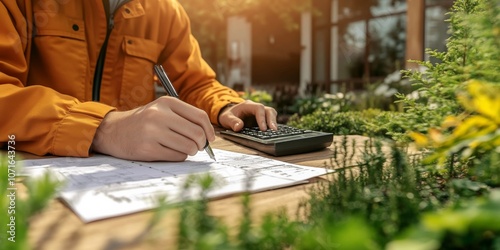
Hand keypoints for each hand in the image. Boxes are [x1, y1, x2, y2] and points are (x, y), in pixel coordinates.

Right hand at [91, 96, 214, 160]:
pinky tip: (171, 152)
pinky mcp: (147, 149)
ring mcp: (152, 132)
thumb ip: (183, 118)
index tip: (210, 138)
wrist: (113, 131)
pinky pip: (177, 156)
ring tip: (183, 149)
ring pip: (188, 146)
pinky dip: (179, 157)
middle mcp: (159, 115)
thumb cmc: (143, 122)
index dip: (209, 130)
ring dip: (191, 151)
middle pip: (196, 133)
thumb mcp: (161, 110)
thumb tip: (208, 136)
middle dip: (201, 143)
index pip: (199, 116)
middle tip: (197, 147)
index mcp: (166, 103)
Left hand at [218, 100, 277, 131]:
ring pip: (271, 114)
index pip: (259, 109)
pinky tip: (273, 133)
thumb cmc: (228, 116)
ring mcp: (260, 113)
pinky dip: (272, 126)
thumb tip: (238, 127)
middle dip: (272, 120)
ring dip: (274, 122)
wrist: (228, 115)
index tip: (263, 129)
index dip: (262, 118)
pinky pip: (270, 120)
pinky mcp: (262, 119)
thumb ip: (232, 122)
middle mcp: (256, 108)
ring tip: (275, 132)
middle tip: (274, 130)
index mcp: (248, 105)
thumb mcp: (226, 118)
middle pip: (268, 110)